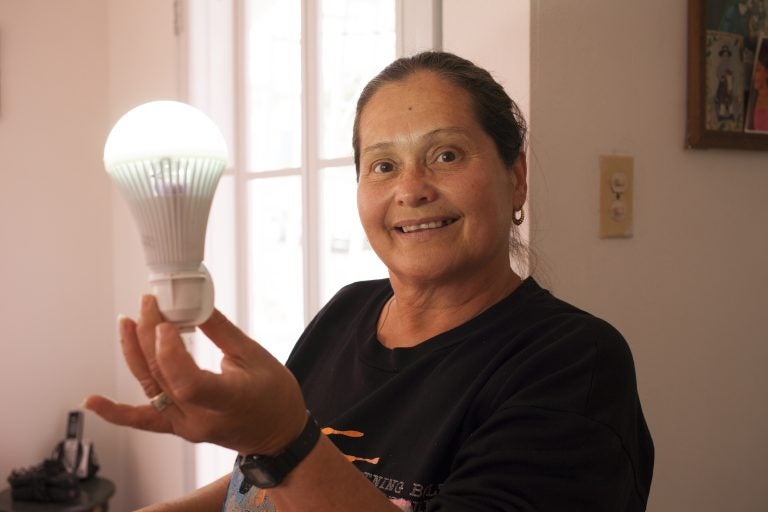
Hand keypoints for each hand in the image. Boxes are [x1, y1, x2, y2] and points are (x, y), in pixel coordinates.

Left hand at [84, 295, 307, 455]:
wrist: (277, 433)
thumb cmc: (275, 395)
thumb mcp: (256, 356)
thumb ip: (221, 331)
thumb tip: (195, 303)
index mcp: (229, 401)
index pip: (187, 383)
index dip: (170, 353)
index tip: (166, 323)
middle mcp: (201, 419)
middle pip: (163, 377)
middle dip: (149, 335)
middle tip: (148, 303)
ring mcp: (186, 426)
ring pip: (150, 388)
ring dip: (134, 354)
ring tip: (126, 322)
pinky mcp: (178, 427)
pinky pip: (143, 419)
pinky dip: (116, 411)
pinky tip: (92, 401)